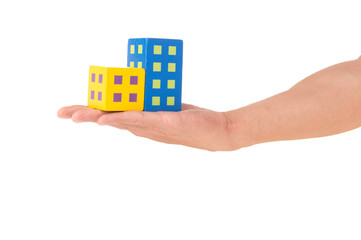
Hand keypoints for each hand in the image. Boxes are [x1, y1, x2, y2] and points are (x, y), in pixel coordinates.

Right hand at [57, 104, 234, 150]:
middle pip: (108, 118)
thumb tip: (137, 98)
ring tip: (75, 116)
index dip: (89, 112)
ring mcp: (151, 126)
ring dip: (96, 117)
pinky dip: (121, 118)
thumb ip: (149, 106)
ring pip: (119, 119)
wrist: (215, 132)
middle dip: (84, 115)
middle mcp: (142, 126)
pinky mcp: (164, 122)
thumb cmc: (190, 121)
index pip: (110, 114)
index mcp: (140, 121)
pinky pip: (139, 119)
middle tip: (61, 114)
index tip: (70, 110)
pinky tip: (106, 119)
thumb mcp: (164, 109)